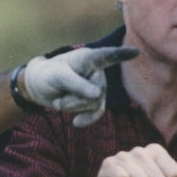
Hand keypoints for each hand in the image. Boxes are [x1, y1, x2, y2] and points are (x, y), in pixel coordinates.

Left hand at [22, 46, 137, 126]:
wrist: (40, 86)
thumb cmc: (48, 75)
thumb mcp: (58, 78)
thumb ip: (77, 84)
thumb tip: (98, 95)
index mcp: (88, 58)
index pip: (107, 56)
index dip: (121, 55)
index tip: (135, 52)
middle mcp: (97, 70)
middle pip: (97, 91)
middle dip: (74, 100)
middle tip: (57, 100)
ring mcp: (98, 86)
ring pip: (94, 103)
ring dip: (73, 107)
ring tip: (59, 101)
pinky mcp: (95, 100)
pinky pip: (97, 112)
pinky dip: (86, 119)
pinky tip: (75, 124)